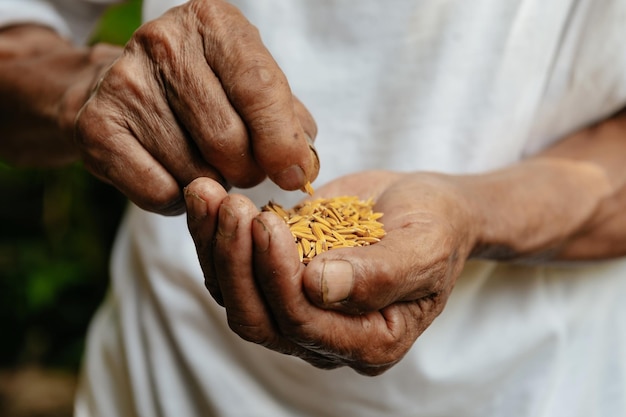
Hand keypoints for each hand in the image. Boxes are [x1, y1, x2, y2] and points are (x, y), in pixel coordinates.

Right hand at [75, 0, 317, 214]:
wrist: (122, 87)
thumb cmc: (203, 88)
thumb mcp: (250, 84)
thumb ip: (286, 119)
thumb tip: (300, 163)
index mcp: (213, 23)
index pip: (259, 88)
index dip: (281, 142)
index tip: (293, 174)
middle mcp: (164, 43)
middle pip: (226, 138)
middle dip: (247, 170)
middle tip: (244, 169)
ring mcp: (124, 83)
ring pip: (194, 171)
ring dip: (212, 185)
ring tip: (205, 166)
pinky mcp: (96, 126)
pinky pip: (158, 191)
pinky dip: (177, 199)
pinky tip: (174, 176)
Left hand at [184, 171, 476, 374]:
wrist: (423, 207)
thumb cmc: (435, 228)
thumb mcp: (424, 247)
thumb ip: (379, 275)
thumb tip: (319, 285)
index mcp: (367, 342)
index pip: (304, 325)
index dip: (278, 277)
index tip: (267, 222)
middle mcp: (324, 335)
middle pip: (257, 319)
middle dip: (236, 263)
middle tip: (231, 207)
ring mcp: (296, 307)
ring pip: (235, 294)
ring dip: (214, 245)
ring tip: (207, 194)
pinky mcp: (276, 275)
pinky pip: (232, 266)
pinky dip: (212, 233)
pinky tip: (206, 197)